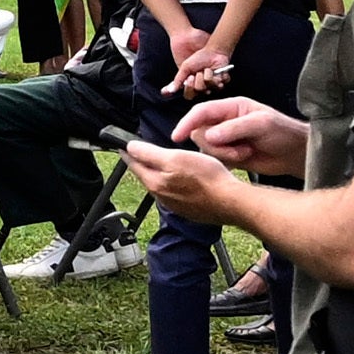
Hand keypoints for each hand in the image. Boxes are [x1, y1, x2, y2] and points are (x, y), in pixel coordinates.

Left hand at [113, 130, 246, 225]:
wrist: (230, 202)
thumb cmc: (207, 179)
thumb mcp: (175, 158)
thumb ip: (150, 153)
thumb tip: (130, 147)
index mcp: (155, 183)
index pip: (134, 164)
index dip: (129, 152)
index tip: (123, 145)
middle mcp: (161, 196)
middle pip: (147, 175)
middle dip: (143, 163)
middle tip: (141, 151)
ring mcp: (175, 204)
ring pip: (161, 184)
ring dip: (159, 173)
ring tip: (162, 163)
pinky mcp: (188, 208)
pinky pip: (176, 193)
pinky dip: (175, 183)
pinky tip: (184, 178)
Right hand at [168, 94, 305, 169]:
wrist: (296, 154)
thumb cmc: (283, 132)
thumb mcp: (260, 124)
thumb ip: (233, 128)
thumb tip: (207, 136)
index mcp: (231, 107)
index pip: (201, 112)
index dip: (187, 123)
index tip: (177, 136)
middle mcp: (225, 122)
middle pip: (200, 132)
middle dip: (215, 145)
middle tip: (238, 150)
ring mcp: (226, 139)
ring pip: (207, 148)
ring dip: (224, 154)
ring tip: (245, 153)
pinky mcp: (230, 155)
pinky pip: (216, 160)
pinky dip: (227, 162)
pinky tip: (244, 160)